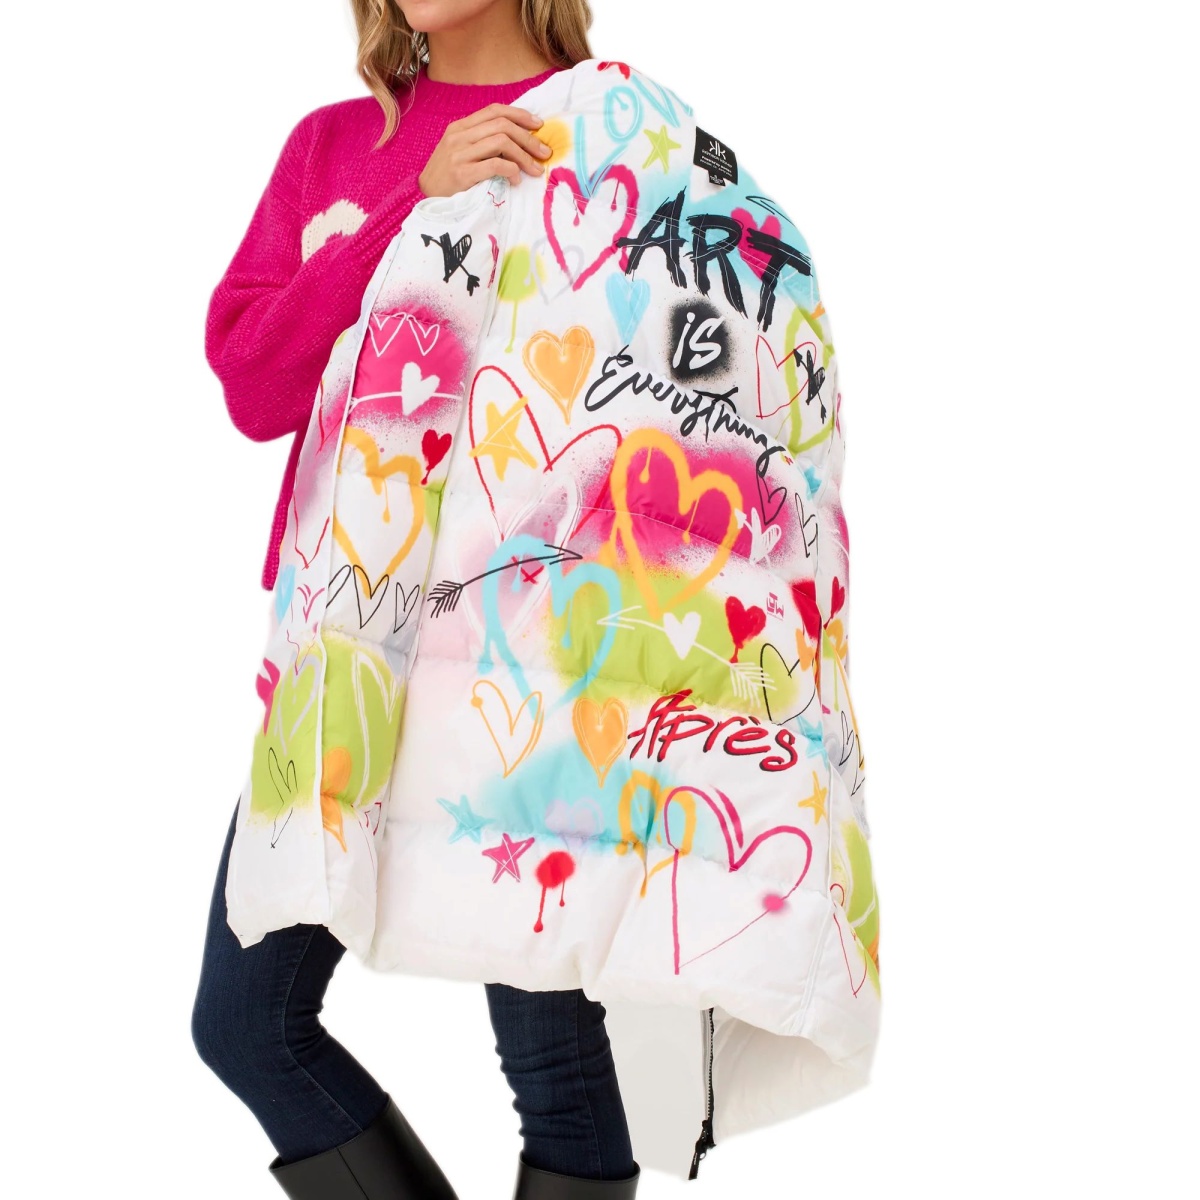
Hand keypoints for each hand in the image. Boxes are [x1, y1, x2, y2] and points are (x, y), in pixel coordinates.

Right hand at [418, 103, 552, 196]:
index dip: (520, 115)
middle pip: (502, 125)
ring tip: (535, 169)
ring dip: (524, 156)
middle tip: (544, 153)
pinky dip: (512, 171)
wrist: (424, 201)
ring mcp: (459, 154)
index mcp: (460, 127)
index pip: (494, 110)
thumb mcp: (460, 154)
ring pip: (502, 142)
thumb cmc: (447, 180)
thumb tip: (516, 141)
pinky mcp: (462, 173)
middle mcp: (459, 136)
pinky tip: (516, 180)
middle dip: (529, 138)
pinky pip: (495, 164)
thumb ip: (482, 143)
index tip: (538, 125)